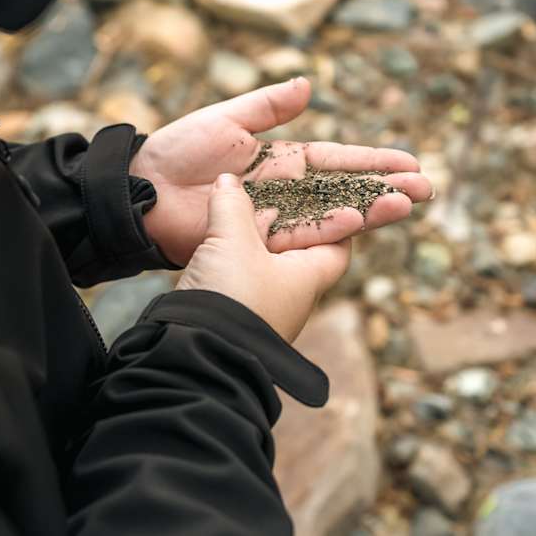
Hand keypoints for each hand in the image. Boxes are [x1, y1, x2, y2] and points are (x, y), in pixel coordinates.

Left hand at [130, 78, 432, 266]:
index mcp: (280, 159)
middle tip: (426, 191)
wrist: (140, 191)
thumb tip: (309, 84)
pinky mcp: (258, 240)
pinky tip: (359, 223)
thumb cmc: (178, 150)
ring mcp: (274, 217)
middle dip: (385, 190)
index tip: (409, 163)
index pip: (337, 160)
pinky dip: (329, 230)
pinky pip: (299, 236)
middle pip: (345, 190)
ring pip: (331, 215)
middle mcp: (285, 191)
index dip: (372, 161)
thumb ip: (267, 106)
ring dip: (369, 211)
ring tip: (407, 207)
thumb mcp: (226, 119)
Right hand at [176, 174, 349, 342]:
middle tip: (283, 191)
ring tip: (248, 207)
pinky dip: (236, 252)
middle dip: (292, 219)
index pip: (341, 245)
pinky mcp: (233, 310)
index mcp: (308, 278)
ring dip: (258, 235)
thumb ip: (231, 206)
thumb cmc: (231, 296)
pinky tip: (221, 237)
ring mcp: (263, 305)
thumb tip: (227, 180)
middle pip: (301, 248)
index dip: (341, 219)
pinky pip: (241, 272)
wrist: (194, 354)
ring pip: (267, 260)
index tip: (335, 197)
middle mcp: (291, 294)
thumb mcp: (232, 241)